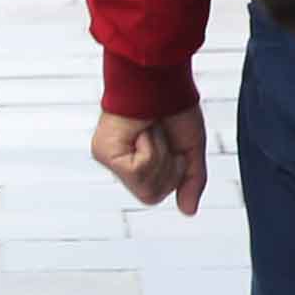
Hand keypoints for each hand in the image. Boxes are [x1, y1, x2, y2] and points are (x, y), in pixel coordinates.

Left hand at [91, 106, 206, 214]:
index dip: (173, 174)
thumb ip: (190, 181)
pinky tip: (142, 131)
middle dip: (166, 167)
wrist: (161, 84)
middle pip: (150, 196)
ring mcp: (109, 160)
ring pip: (145, 186)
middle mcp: (119, 165)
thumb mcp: (190, 150)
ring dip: (159, 156)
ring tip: (151, 132)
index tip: (172, 146)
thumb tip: (187, 210)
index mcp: (136, 164)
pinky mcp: (104, 153)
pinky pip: (138, 170)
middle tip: (161, 138)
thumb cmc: (174, 110)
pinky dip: (150, 149)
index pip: (156, 194)